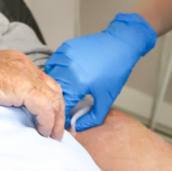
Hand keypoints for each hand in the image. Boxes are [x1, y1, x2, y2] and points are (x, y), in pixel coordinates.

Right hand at [0, 49, 64, 139]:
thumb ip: (8, 88)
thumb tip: (16, 106)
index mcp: (20, 61)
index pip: (45, 82)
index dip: (51, 101)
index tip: (51, 118)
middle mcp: (26, 65)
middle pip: (54, 89)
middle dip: (58, 112)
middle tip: (56, 131)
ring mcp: (26, 74)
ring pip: (53, 99)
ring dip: (55, 120)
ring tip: (51, 135)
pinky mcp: (24, 86)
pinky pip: (44, 107)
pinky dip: (47, 121)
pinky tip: (42, 130)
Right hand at [45, 13, 157, 130]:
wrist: (120, 44)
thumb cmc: (115, 70)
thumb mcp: (107, 98)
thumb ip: (92, 117)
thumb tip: (77, 127)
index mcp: (78, 82)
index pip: (62, 104)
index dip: (64, 114)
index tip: (67, 118)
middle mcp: (68, 68)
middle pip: (54, 91)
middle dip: (59, 100)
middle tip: (68, 104)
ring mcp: (65, 56)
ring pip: (50, 76)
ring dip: (56, 85)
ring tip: (67, 89)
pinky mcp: (65, 48)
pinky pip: (53, 63)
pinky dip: (56, 71)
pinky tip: (67, 75)